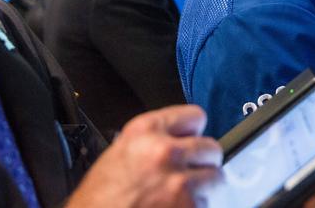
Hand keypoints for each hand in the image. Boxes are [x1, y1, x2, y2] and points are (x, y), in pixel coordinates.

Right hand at [66, 105, 222, 207]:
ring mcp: (179, 182)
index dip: (193, 132)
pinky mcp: (189, 206)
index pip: (195, 116)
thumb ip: (152, 141)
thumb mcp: (119, 154)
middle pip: (211, 148)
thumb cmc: (99, 200)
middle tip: (187, 174)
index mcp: (145, 131)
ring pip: (215, 178)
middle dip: (202, 162)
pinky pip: (208, 203)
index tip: (191, 141)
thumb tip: (180, 138)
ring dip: (202, 188)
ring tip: (179, 197)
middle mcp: (164, 151)